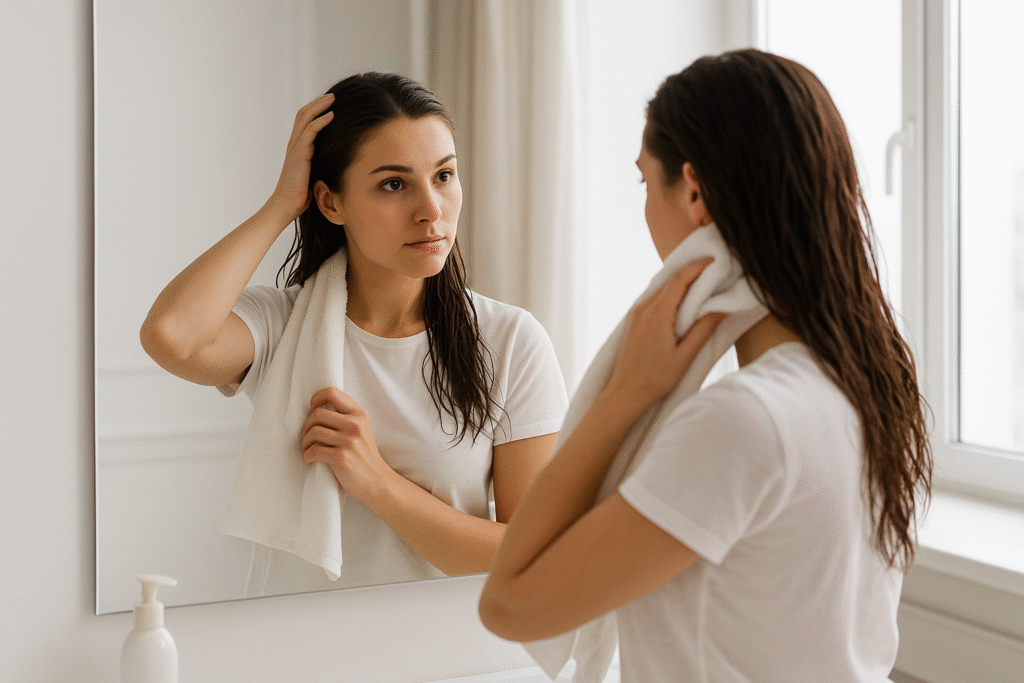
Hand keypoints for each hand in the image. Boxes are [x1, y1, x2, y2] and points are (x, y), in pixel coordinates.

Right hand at [267, 93, 335, 223]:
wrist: (286, 205)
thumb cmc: (300, 194)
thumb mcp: (312, 173)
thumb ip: (319, 162)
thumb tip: (336, 160)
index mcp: (296, 147)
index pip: (303, 120)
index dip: (315, 109)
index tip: (329, 103)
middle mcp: (294, 143)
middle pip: (303, 114)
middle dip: (318, 102)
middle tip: (333, 96)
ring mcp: (295, 147)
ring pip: (305, 118)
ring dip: (320, 106)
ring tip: (333, 99)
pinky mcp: (299, 154)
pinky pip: (310, 132)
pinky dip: (320, 122)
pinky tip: (331, 116)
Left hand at [301, 386, 393, 503]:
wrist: (377, 482)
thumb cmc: (365, 456)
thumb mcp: (362, 430)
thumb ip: (346, 417)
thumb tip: (317, 408)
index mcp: (360, 414)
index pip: (332, 392)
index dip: (316, 399)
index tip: (312, 411)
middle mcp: (355, 425)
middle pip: (317, 413)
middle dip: (306, 425)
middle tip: (308, 437)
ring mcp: (349, 441)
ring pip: (313, 432)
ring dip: (305, 442)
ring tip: (308, 449)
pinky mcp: (341, 458)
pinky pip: (313, 450)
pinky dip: (307, 456)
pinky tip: (310, 460)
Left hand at [605, 258, 725, 410]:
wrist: (625, 392)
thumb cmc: (655, 379)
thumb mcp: (685, 356)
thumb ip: (704, 329)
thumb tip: (722, 307)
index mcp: (657, 315)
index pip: (679, 280)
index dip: (699, 267)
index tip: (716, 261)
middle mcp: (643, 308)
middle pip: (671, 280)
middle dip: (693, 272)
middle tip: (716, 270)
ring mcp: (636, 312)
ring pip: (662, 288)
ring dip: (682, 282)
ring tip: (704, 283)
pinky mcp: (634, 319)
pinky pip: (654, 298)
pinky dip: (671, 293)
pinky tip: (684, 299)